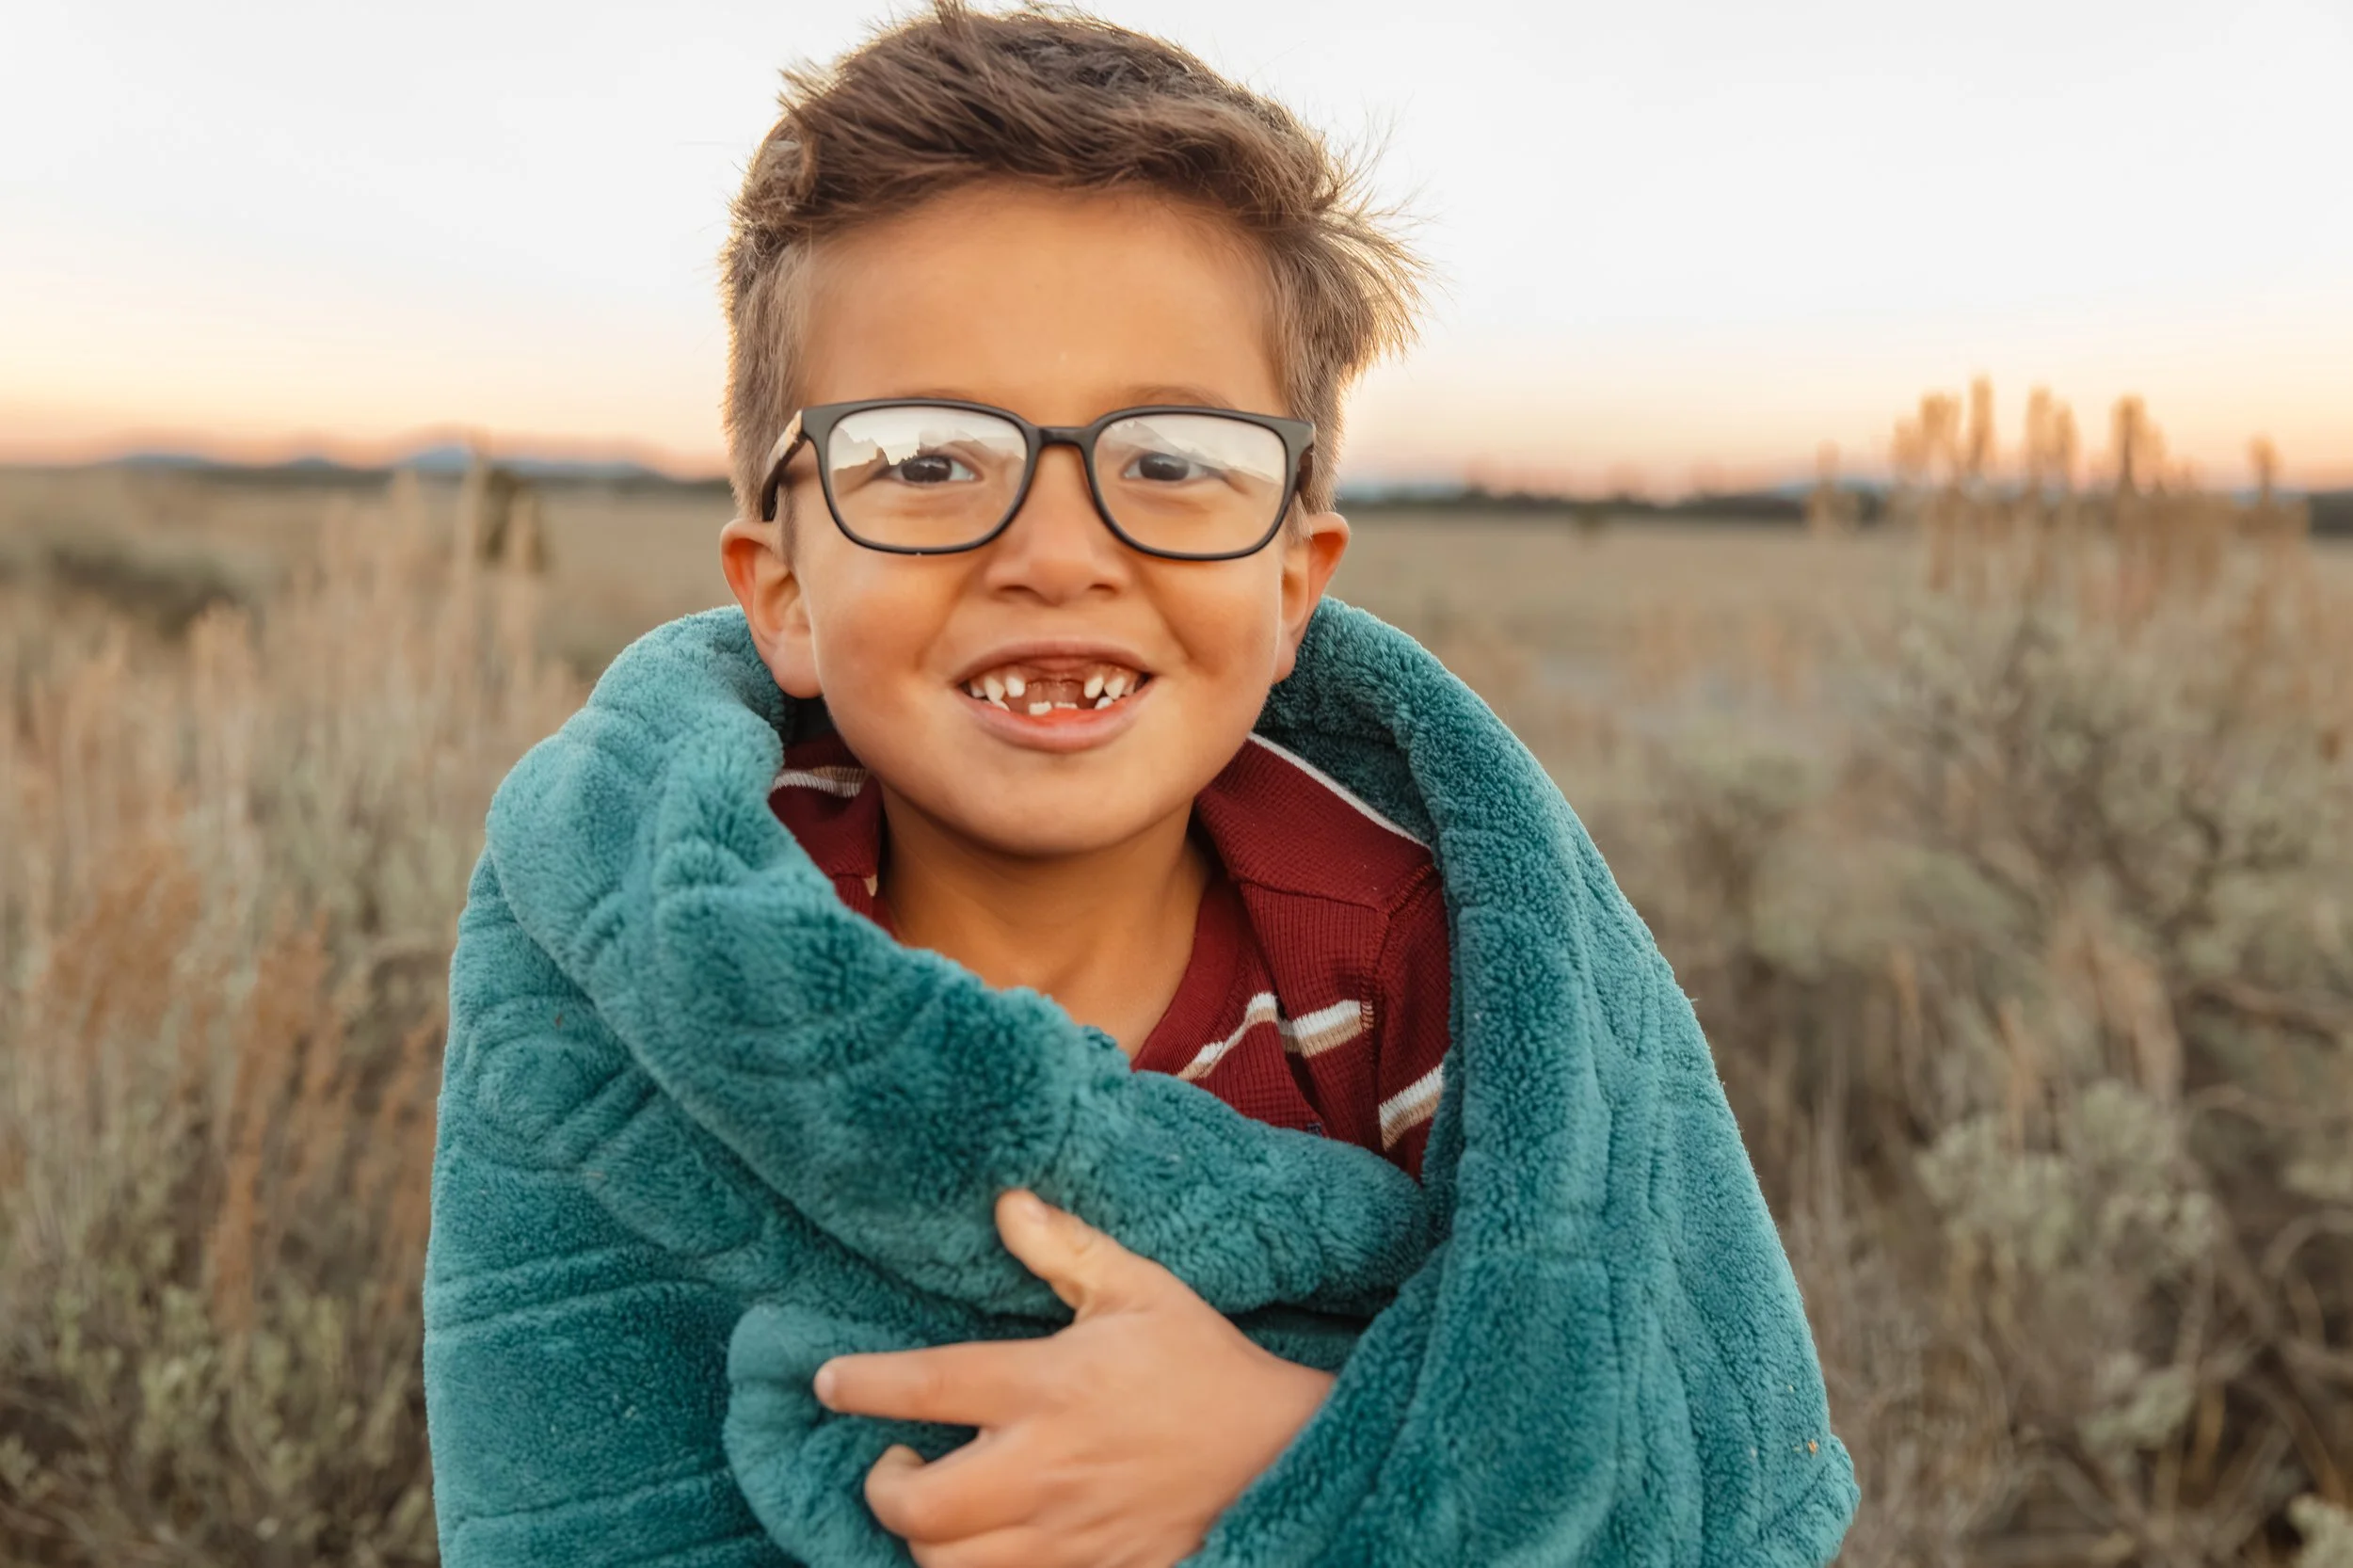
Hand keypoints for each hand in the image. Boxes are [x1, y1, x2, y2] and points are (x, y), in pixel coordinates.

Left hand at [813, 1189, 1333, 1567]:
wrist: (1281, 1453)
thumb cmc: (1204, 1364)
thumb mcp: (1141, 1289)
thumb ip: (1065, 1249)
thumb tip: (1004, 1202)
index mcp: (1049, 1387)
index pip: (927, 1387)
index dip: (861, 1385)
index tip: (827, 1381)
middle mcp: (1045, 1469)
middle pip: (920, 1509)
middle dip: (884, 1490)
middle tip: (896, 1462)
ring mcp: (1066, 1535)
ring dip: (925, 1542)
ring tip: (936, 1508)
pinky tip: (981, 1545)